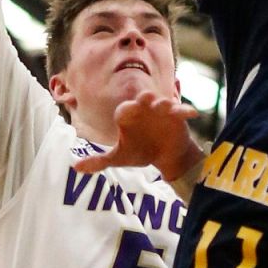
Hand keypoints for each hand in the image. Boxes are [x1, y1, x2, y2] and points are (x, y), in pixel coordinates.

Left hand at [76, 91, 197, 178]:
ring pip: (162, 103)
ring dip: (165, 103)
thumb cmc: (140, 151)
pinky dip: (186, 110)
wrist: (164, 156)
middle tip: (148, 99)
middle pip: (143, 101)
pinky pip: (181, 109)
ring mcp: (161, 110)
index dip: (126, 111)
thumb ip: (99, 161)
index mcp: (128, 115)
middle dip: (146, 99)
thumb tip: (75, 168)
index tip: (127, 112)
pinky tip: (193, 113)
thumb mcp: (119, 158)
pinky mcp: (177, 115)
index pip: (124, 110)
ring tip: (168, 107)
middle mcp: (144, 109)